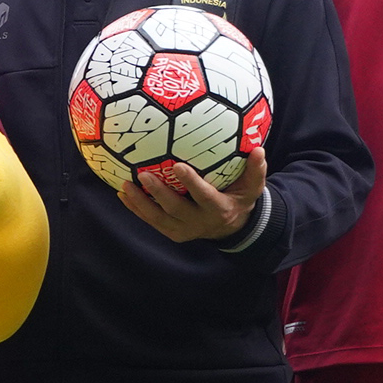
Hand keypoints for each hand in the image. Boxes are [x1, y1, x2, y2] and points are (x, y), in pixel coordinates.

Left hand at [117, 159, 260, 243]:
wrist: (231, 228)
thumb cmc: (239, 199)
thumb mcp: (252, 188)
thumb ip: (256, 170)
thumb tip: (259, 150)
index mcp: (218, 209)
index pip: (203, 196)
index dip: (191, 183)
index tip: (178, 166)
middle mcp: (199, 222)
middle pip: (174, 209)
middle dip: (158, 193)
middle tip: (142, 175)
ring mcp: (183, 230)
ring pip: (157, 218)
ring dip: (139, 203)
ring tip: (124, 186)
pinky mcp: (172, 232)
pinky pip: (151, 221)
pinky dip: (136, 209)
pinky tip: (123, 195)